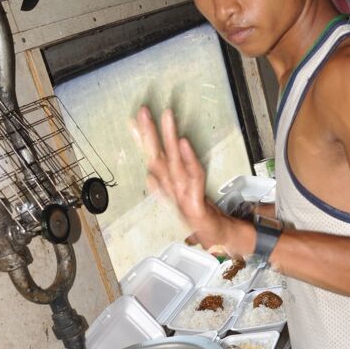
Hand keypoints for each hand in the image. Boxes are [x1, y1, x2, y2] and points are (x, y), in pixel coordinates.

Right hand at [134, 106, 254, 254]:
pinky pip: (193, 176)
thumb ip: (165, 186)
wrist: (216, 236)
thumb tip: (149, 175)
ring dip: (168, 138)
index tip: (134, 120)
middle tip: (143, 112)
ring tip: (166, 117)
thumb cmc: (200, 217)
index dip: (143, 140)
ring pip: (173, 162)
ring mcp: (182, 196)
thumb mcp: (183, 197)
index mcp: (168, 186)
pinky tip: (182, 142)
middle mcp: (172, 189)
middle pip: (157, 158)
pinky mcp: (194, 203)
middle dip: (149, 134)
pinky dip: (187, 159)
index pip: (152, 158)